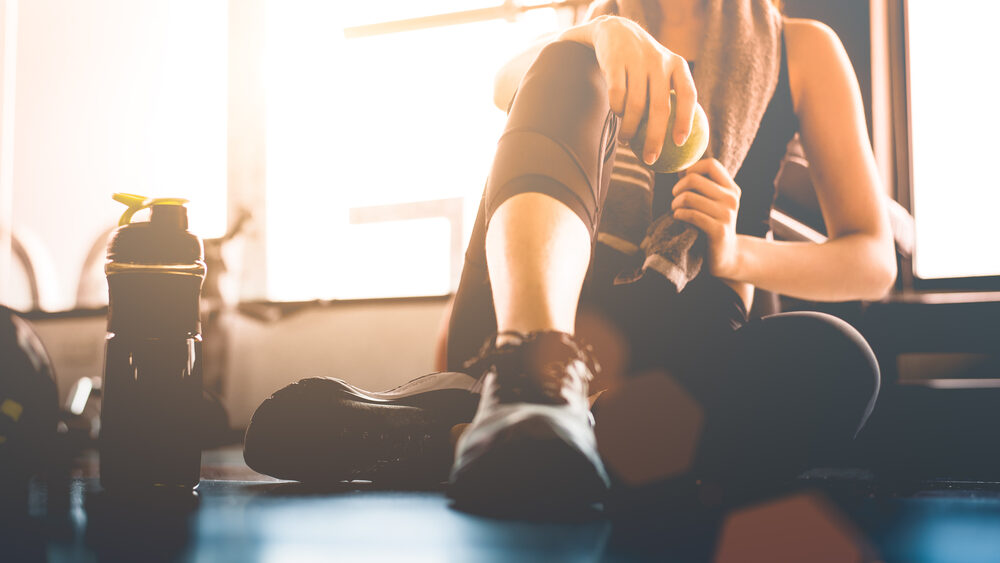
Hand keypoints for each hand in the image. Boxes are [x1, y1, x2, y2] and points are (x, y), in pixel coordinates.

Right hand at [561, 16, 697, 164]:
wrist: (616, 32)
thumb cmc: (644, 64)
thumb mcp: (663, 71)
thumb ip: (672, 98)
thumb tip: (680, 144)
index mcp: (677, 65)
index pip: (687, 95)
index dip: (685, 120)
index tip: (679, 144)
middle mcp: (660, 62)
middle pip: (660, 108)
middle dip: (655, 138)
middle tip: (651, 159)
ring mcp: (637, 61)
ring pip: (635, 106)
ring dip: (630, 130)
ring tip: (627, 142)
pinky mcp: (615, 62)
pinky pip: (617, 96)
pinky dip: (617, 110)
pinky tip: (617, 118)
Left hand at [671, 158, 742, 278]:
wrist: (727, 256)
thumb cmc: (712, 225)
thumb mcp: (713, 202)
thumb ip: (702, 185)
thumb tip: (681, 168)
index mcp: (731, 188)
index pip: (710, 164)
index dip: (691, 169)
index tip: (683, 182)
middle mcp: (731, 199)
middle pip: (694, 179)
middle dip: (677, 189)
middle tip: (675, 199)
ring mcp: (727, 215)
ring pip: (688, 197)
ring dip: (675, 204)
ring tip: (676, 210)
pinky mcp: (718, 230)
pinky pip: (690, 214)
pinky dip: (679, 215)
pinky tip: (678, 218)